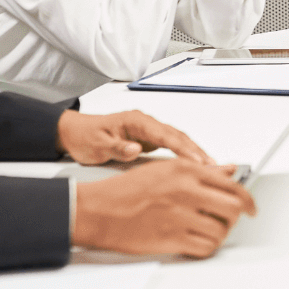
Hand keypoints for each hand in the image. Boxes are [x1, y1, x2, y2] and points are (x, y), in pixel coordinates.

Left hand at [57, 108, 212, 165]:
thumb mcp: (97, 145)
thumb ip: (118, 147)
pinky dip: (185, 155)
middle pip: (177, 136)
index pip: (165, 135)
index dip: (183, 148)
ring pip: (178, 140)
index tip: (197, 160)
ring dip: (194, 153)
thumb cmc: (85, 136)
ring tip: (211, 167)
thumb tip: (136, 149)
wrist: (75, 133)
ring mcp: (148, 131)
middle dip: (196, 151)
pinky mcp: (149, 140)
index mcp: (136, 121)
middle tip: (213, 166)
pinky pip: (172, 146)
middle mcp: (146, 123)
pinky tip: (194, 165)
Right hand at [71, 159, 256, 257]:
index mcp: (185, 172)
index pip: (231, 185)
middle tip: (230, 219)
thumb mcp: (164, 169)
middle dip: (236, 216)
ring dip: (220, 233)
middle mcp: (185, 192)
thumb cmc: (125, 190)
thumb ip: (201, 170)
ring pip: (221, 230)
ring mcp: (179, 217)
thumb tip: (230, 170)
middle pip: (233, 208)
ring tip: (210, 230)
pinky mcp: (171, 239)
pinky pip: (204, 247)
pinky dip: (207, 247)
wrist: (97, 211)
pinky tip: (199, 242)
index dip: (247, 198)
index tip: (251, 206)